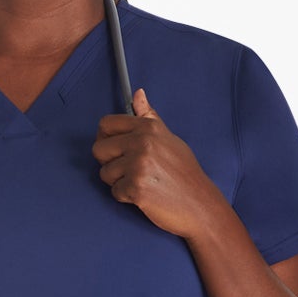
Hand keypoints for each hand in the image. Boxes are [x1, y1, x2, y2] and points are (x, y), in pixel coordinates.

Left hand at [91, 90, 225, 240]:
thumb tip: (138, 94)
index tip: (114, 148)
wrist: (198, 202)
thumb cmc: (184, 172)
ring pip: (105, 173)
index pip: (106, 124)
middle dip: (109, 162)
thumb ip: (148, 117)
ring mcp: (138, 165)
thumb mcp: (168, 137)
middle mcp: (142, 142)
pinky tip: (144, 194)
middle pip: (99, 149)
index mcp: (148, 127)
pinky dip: (126, 196)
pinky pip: (115, 191)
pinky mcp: (136, 187)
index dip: (105, 138)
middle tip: (127, 169)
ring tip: (140, 182)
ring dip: (118, 181)